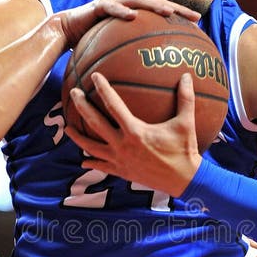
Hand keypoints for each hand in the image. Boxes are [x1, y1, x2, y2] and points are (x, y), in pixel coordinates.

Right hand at [58, 0, 199, 47]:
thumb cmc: (92, 46)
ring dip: (154, 6)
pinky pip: (111, 8)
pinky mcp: (98, 6)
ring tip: (168, 12)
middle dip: (177, 9)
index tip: (199, 26)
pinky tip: (131, 16)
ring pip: (139, 1)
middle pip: (158, 5)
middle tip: (195, 17)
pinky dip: (121, 10)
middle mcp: (128, 8)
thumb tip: (151, 84)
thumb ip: (132, 61)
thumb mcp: (116, 55)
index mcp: (136, 18)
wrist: (66, 32)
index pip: (162, 17)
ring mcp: (114, 4)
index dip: (181, 19)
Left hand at [65, 72, 201, 196]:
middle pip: (95, 123)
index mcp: (135, 131)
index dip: (103, 88)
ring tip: (68, 128)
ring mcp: (120, 160)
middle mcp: (122, 145)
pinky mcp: (122, 172)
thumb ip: (186, 98)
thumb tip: (188, 75)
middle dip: (82, 106)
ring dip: (78, 137)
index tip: (95, 76)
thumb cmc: (184, 150)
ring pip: (91, 147)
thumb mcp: (185, 122)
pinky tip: (84, 159)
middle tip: (73, 93)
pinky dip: (91, 162)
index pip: (113, 105)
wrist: (184, 180)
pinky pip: (101, 166)